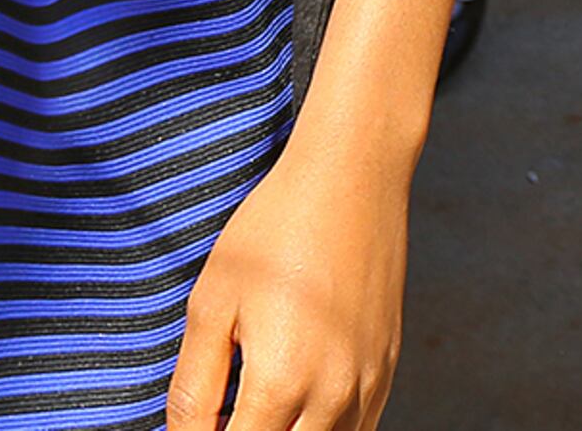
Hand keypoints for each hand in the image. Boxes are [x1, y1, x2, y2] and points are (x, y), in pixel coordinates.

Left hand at [167, 121, 411, 430]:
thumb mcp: (212, 303)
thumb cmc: (274, 230)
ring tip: (257, 406)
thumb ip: (194, 387)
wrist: (353, 175)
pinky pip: (358, 430)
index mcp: (281, 381)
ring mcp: (367, 383)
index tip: (195, 424)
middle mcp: (332, 394)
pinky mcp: (387, 367)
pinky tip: (296, 408)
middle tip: (225, 411)